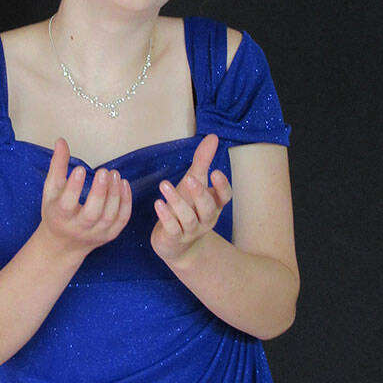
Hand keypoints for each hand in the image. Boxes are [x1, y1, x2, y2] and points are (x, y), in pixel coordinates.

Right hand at [39, 138, 131, 260]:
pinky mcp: (109, 235)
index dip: (73, 187)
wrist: (62, 244)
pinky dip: (125, 203)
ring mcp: (96, 234)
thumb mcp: (51, 190)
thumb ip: (57, 165)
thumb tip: (61, 141)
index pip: (66, 204)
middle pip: (91, 213)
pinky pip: (121, 220)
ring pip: (109, 217)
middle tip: (104, 171)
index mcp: (60, 217)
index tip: (80, 169)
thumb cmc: (55, 212)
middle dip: (99, 192)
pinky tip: (124, 184)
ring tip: (115, 174)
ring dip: (115, 195)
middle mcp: (78, 228)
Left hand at [150, 133, 232, 262]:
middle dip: (200, 193)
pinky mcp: (175, 239)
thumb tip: (213, 137)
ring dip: (176, 201)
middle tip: (190, 178)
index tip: (215, 172)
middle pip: (208, 208)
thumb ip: (203, 161)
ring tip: (164, 185)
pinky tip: (158, 204)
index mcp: (214, 205)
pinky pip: (172, 229)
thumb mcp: (194, 182)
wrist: (177, 245)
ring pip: (188, 218)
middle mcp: (206, 219)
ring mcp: (191, 231)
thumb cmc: (188, 207)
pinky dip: (166, 217)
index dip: (222, 186)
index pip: (225, 197)